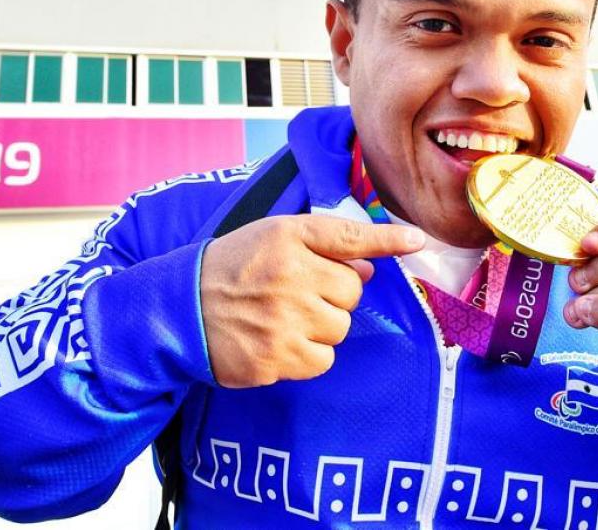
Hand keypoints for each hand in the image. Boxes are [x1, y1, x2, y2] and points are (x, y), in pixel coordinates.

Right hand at [200, 215, 424, 387]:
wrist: (180, 310)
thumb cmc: (232, 268)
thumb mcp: (271, 237)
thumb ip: (323, 243)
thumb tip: (371, 265)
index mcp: (288, 239)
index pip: (349, 237)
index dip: (386, 241)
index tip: (418, 242)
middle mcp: (289, 276)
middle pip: (351, 292)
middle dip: (333, 295)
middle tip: (295, 293)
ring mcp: (283, 321)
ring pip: (340, 329)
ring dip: (321, 327)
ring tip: (283, 318)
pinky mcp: (276, 359)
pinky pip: (323, 360)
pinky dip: (308, 356)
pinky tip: (279, 341)